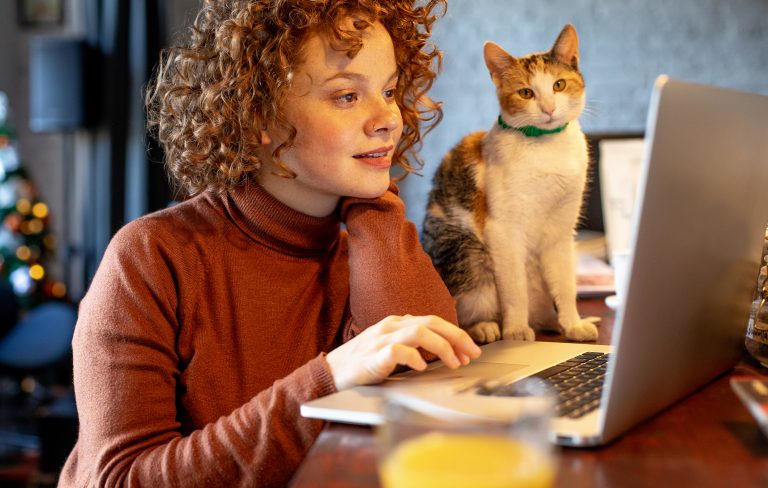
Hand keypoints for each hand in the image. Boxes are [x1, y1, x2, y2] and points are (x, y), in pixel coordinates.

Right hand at [326, 315, 481, 390]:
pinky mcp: (372, 356)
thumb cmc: (361, 362)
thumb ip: (409, 341)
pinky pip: (398, 351)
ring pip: (419, 332)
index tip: (469, 351)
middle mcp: (391, 326)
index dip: (455, 334)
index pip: (433, 321)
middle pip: (431, 322)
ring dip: (442, 347)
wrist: (330, 373)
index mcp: (396, 323)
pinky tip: (422, 367)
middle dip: (457, 337)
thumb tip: (440, 344)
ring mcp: (381, 339)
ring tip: (453, 363)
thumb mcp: (388, 346)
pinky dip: (414, 358)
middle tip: (472, 353)